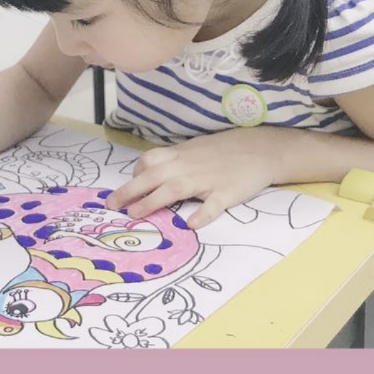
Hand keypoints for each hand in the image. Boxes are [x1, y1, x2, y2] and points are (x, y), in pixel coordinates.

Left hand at [105, 127, 279, 229]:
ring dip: (152, 201)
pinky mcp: (227, 192)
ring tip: (135, 214)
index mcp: (181, 155)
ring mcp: (207, 179)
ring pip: (174, 188)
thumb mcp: (196, 150)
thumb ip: (175, 160)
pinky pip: (212, 205)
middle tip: (111, 205)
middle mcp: (189, 166)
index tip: (125, 189)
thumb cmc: (225, 151)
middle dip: (129, 190)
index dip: (134, 175)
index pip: (150, 161)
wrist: (261, 148)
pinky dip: (202, 214)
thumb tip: (152, 172)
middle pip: (153, 176)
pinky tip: (190, 225)